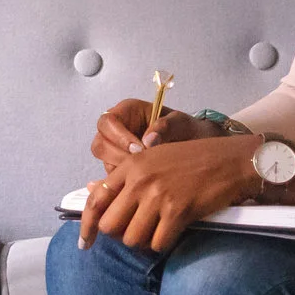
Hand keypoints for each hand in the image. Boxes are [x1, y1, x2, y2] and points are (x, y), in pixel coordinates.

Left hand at [78, 134, 260, 251]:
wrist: (231, 160)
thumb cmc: (192, 160)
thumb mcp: (152, 158)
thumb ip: (122, 176)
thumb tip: (91, 188)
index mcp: (130, 166)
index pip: (96, 200)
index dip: (87, 227)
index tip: (85, 244)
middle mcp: (140, 180)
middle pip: (110, 225)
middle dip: (120, 234)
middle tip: (136, 231)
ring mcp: (158, 195)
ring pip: (132, 239)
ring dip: (142, 241)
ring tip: (156, 230)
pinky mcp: (178, 211)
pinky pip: (157, 243)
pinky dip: (162, 244)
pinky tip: (171, 233)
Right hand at [90, 100, 217, 171]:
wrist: (194, 146)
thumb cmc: (186, 130)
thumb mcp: (181, 123)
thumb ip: (166, 126)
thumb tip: (148, 141)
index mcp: (128, 111)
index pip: (108, 121)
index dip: (119, 137)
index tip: (139, 149)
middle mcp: (116, 129)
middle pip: (100, 144)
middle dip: (118, 157)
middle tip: (141, 165)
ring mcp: (116, 149)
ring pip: (104, 162)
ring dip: (121, 171)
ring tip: (145, 174)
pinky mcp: (119, 166)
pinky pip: (113, 177)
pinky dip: (124, 182)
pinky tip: (142, 183)